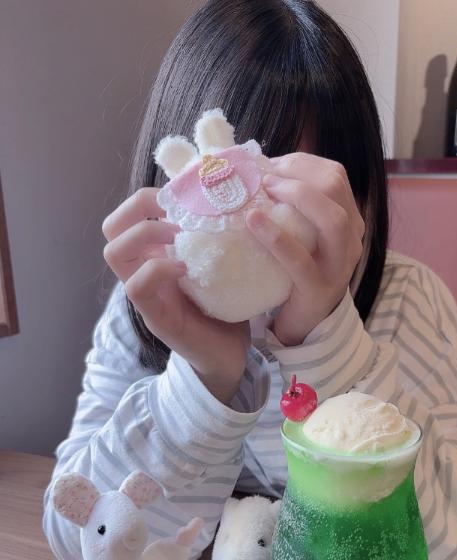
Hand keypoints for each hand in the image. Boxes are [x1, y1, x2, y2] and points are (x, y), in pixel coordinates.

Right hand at [102, 189, 249, 403]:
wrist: (231, 356)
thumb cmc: (227, 307)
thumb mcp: (220, 264)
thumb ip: (215, 237)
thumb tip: (235, 197)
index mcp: (156, 256)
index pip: (127, 216)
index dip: (146, 198)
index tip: (180, 197)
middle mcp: (143, 272)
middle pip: (111, 228)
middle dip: (140, 208)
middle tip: (175, 214)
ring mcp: (146, 296)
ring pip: (114, 252)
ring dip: (146, 234)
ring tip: (178, 236)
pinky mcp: (156, 317)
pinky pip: (138, 286)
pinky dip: (159, 269)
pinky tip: (186, 269)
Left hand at [246, 153, 364, 345]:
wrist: (303, 325)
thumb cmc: (296, 273)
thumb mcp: (302, 234)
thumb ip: (291, 206)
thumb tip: (257, 169)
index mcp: (349, 220)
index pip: (334, 175)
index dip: (300, 163)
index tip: (269, 167)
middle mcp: (351, 239)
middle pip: (336, 186)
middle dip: (297, 173)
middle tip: (264, 178)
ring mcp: (339, 265)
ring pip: (332, 219)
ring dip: (296, 196)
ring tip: (264, 191)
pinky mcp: (318, 288)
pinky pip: (300, 259)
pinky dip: (276, 237)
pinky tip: (254, 222)